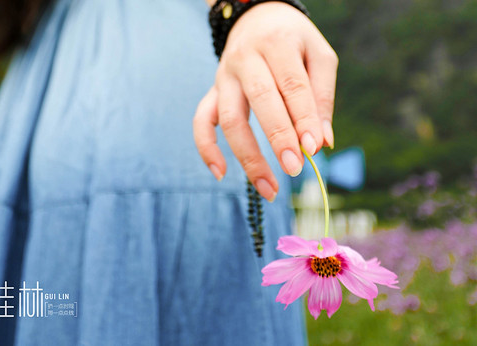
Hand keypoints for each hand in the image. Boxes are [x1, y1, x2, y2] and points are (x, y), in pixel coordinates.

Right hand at [194, 2, 337, 200]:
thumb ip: (322, 96)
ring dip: (247, 156)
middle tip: (294, 169)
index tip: (314, 149)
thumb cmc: (294, 41)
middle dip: (277, 137)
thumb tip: (322, 141)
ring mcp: (225, 76)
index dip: (304, 118)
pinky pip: (202, 121)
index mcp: (277, 44)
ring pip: (229, 118)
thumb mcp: (318, 56)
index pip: (292, 85)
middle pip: (260, 100)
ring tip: (268, 188)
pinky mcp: (213, 91)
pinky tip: (220, 173)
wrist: (256, 18)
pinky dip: (206, 148)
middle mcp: (246, 59)